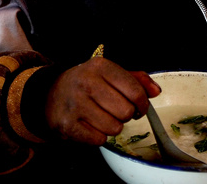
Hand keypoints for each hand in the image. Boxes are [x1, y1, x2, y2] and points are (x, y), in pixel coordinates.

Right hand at [46, 56, 160, 144]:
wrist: (50, 93)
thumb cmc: (87, 83)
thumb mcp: (109, 74)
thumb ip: (136, 80)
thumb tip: (156, 91)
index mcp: (100, 66)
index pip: (135, 90)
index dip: (143, 103)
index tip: (139, 106)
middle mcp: (86, 83)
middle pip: (126, 111)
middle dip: (126, 115)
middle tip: (116, 111)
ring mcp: (75, 104)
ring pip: (114, 128)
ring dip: (112, 127)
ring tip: (102, 117)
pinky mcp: (67, 125)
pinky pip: (99, 140)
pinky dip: (98, 137)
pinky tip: (90, 125)